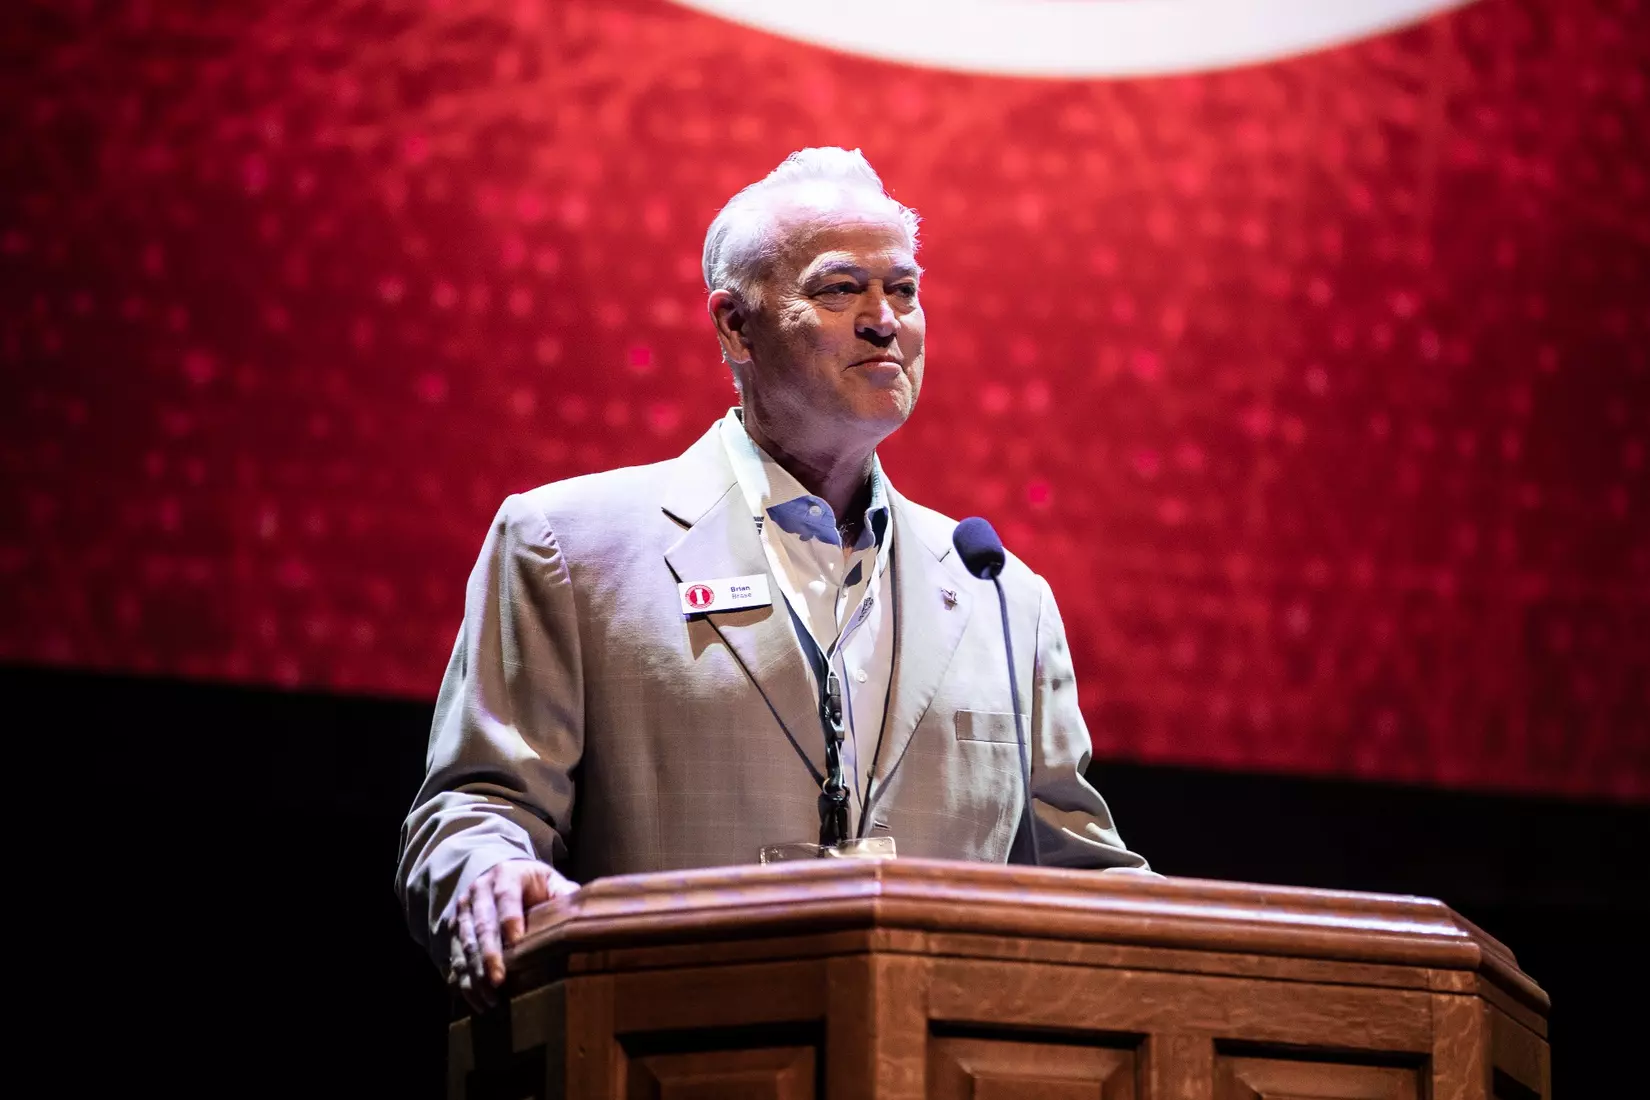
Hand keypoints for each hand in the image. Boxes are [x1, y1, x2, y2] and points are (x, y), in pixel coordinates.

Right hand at [448, 859, 577, 1011]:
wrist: (497, 873)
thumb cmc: (531, 884)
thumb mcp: (550, 880)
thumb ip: (565, 894)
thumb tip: (583, 915)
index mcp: (505, 875)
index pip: (506, 898)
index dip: (510, 921)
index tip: (516, 944)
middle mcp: (478, 891)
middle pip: (482, 925)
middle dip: (489, 955)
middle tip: (499, 982)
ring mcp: (463, 911)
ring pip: (465, 944)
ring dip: (475, 973)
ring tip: (490, 999)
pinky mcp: (453, 929)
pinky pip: (454, 957)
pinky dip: (464, 981)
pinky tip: (477, 1000)